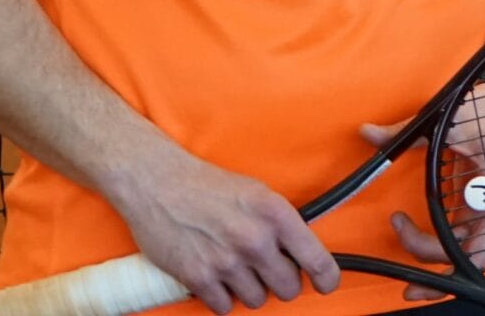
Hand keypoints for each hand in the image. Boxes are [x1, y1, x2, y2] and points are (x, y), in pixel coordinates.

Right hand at [102, 144, 338, 313]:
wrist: (158, 182)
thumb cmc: (209, 186)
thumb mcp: (257, 194)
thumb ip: (280, 223)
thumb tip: (300, 254)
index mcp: (276, 214)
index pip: (315, 258)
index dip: (326, 278)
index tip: (326, 286)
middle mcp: (255, 239)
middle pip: (287, 288)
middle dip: (280, 284)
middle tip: (267, 272)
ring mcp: (226, 260)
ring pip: (256, 300)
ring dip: (249, 291)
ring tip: (237, 271)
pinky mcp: (197, 277)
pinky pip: (224, 307)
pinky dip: (222, 299)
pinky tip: (217, 281)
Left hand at [362, 82, 484, 300]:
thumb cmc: (484, 107)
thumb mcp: (445, 119)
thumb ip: (403, 131)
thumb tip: (366, 133)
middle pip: (476, 252)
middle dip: (445, 276)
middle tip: (411, 289)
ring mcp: (482, 204)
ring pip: (462, 247)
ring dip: (433, 255)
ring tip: (399, 230)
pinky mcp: (473, 202)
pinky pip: (455, 233)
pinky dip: (433, 240)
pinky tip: (409, 230)